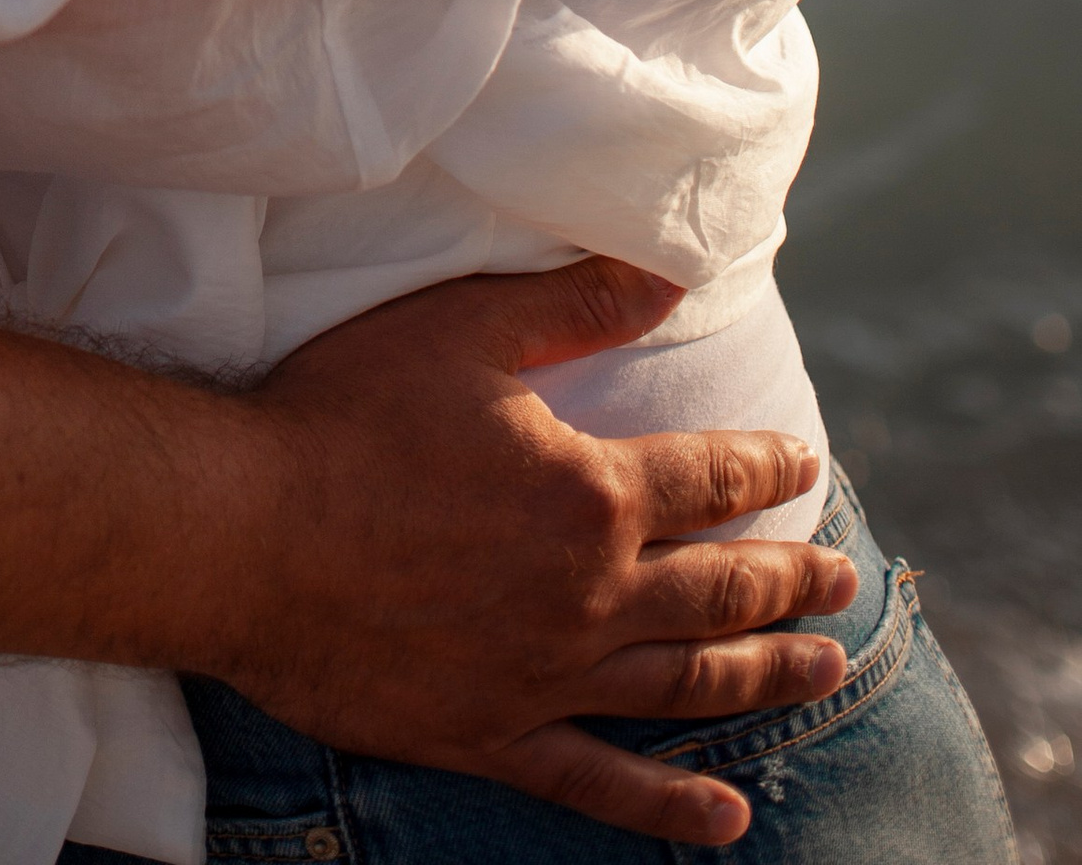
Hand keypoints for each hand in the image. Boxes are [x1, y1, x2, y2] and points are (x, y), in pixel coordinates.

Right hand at [225, 254, 854, 843]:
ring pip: (686, 685)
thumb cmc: (343, 416)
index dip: (764, 467)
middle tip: (841, 580)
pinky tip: (727, 817)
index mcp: (590, 493)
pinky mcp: (490, 733)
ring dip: (765, 677)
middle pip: (721, 590)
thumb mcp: (461, 328)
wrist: (244, 533)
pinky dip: (671, 807)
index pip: (709, 479)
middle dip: (790, 580)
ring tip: (824, 672)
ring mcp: (545, 676)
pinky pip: (601, 784)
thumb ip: (572, 304)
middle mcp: (590, 595)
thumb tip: (668, 276)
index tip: (803, 463)